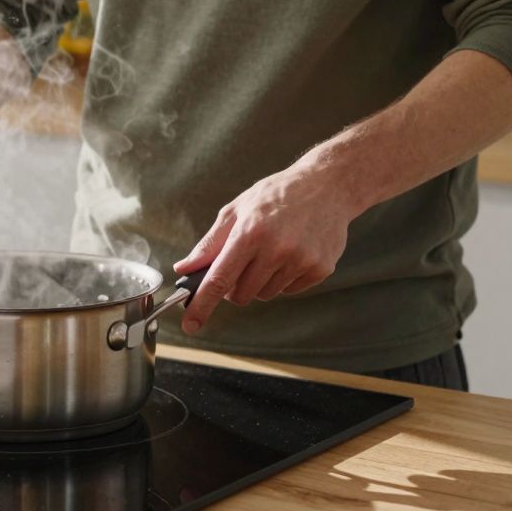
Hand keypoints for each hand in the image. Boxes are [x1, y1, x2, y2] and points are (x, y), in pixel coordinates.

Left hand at [172, 164, 358, 333]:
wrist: (327, 186)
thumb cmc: (275, 196)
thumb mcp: (236, 210)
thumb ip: (209, 244)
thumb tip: (184, 269)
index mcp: (250, 233)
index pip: (219, 280)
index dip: (202, 305)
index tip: (191, 325)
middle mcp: (277, 250)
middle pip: (241, 295)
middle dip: (234, 288)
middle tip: (241, 264)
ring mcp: (301, 261)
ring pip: (265, 294)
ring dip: (260, 282)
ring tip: (271, 251)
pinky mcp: (320, 269)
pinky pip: (289, 291)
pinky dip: (283, 279)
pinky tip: (291, 253)